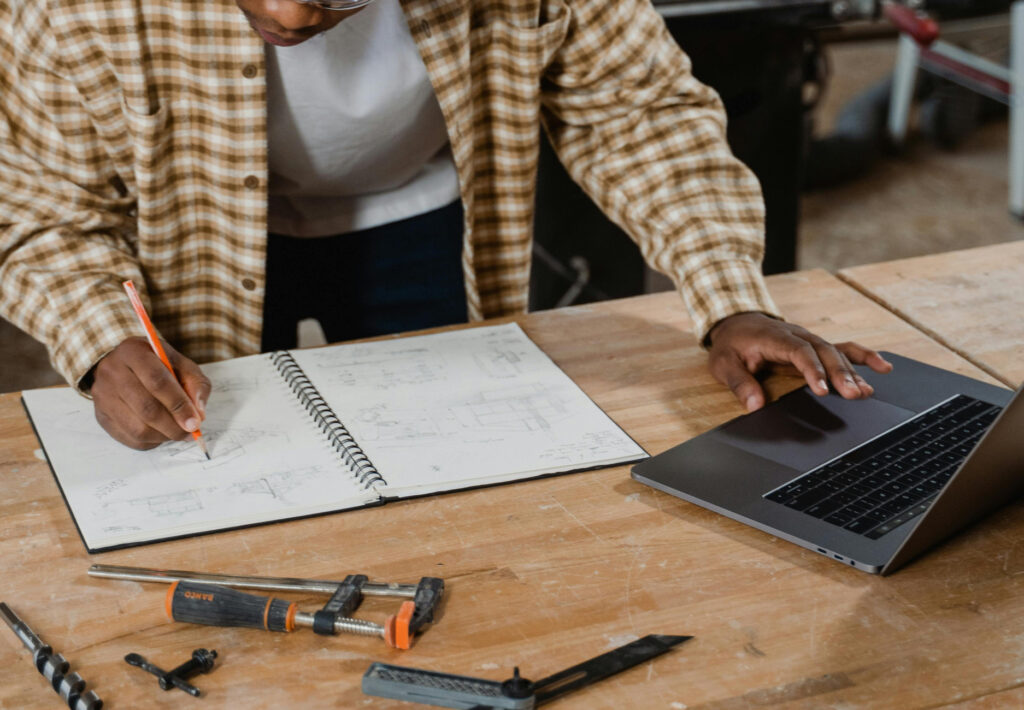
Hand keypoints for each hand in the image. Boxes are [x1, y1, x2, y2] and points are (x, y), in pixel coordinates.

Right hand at [90, 336, 210, 449]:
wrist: (121, 364)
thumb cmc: (156, 364)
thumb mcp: (180, 364)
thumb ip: (196, 384)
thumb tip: (198, 415)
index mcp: (134, 353)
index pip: (158, 382)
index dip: (179, 405)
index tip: (195, 423)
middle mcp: (112, 372)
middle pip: (146, 408)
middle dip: (173, 426)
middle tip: (190, 432)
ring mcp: (103, 396)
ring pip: (137, 428)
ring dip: (164, 436)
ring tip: (177, 432)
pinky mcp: (101, 416)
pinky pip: (129, 438)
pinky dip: (151, 441)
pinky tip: (161, 433)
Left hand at [707, 312, 892, 411]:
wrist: (736, 322)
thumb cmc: (731, 345)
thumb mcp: (723, 364)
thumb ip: (739, 383)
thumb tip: (755, 405)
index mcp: (774, 337)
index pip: (798, 351)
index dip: (813, 370)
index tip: (823, 390)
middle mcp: (797, 334)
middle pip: (824, 351)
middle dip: (840, 373)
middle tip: (854, 395)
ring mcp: (809, 338)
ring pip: (835, 352)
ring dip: (852, 372)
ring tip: (865, 392)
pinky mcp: (816, 345)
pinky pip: (843, 348)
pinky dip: (863, 357)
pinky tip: (883, 367)